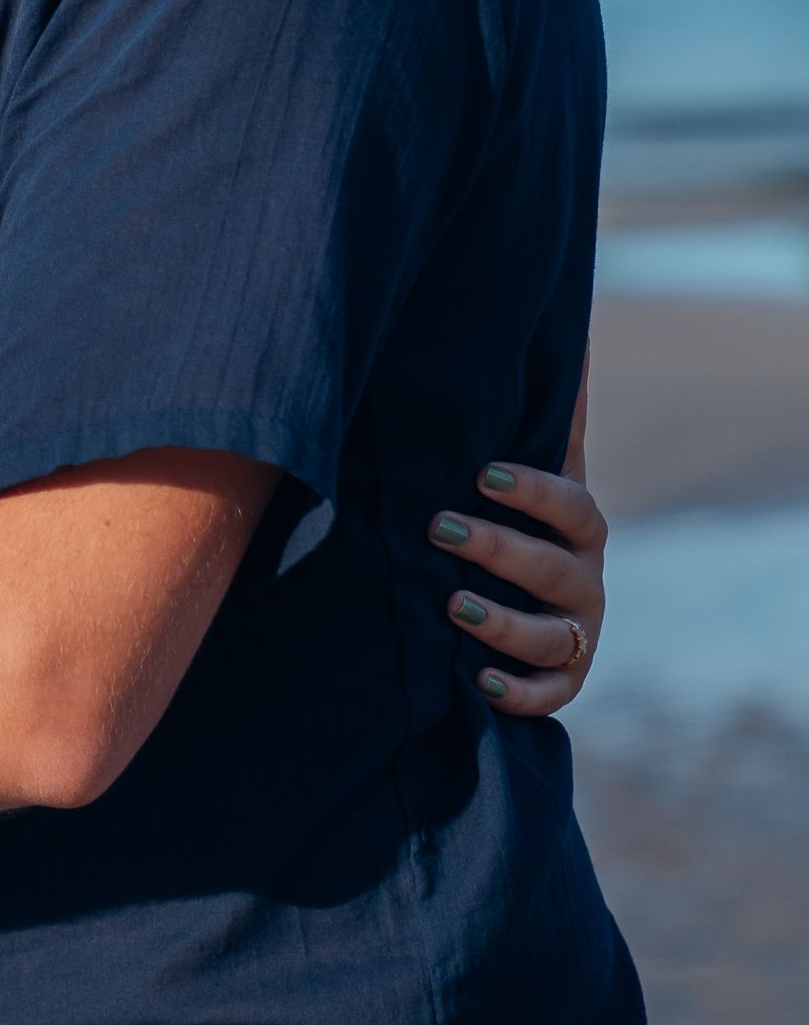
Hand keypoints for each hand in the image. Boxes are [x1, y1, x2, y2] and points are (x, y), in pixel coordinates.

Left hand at [432, 356, 605, 716]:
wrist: (515, 585)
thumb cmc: (507, 504)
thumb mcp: (518, 459)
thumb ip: (541, 407)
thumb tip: (573, 328)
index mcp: (576, 523)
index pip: (572, 505)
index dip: (534, 491)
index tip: (482, 473)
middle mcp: (583, 578)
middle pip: (557, 568)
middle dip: (502, 549)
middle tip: (441, 527)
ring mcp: (573, 632)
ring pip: (551, 637)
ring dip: (502, 621)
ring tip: (450, 604)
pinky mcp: (559, 679)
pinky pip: (549, 696)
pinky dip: (516, 692)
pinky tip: (475, 679)